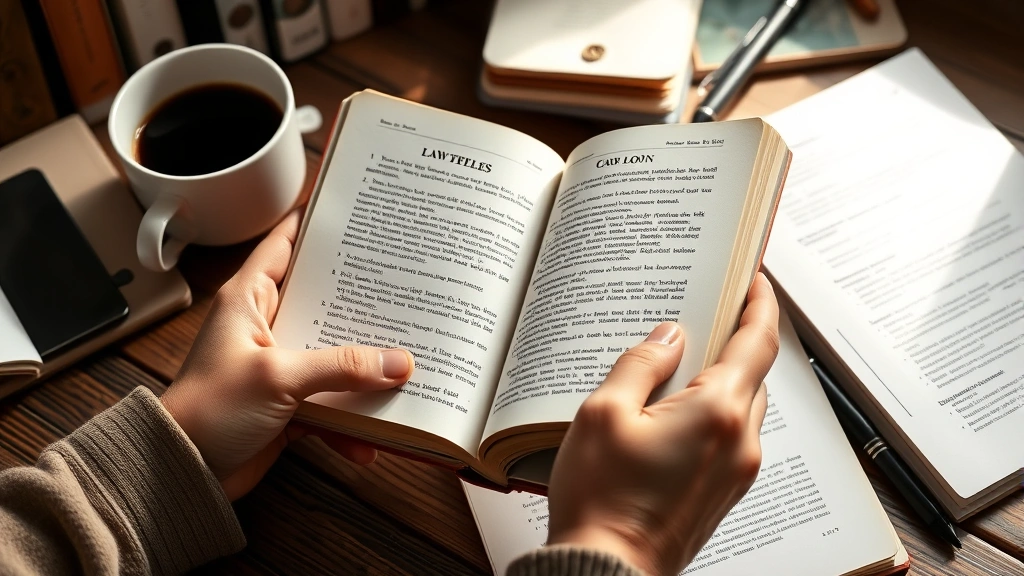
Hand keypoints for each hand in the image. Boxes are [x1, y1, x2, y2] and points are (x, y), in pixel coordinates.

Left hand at [160, 211, 414, 500]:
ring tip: (404, 368)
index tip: (356, 212)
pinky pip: (332, 402)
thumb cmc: (207, 411)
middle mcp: (266, 326)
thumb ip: (341, 366)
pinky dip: (351, 420)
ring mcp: (279, 366)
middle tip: (405, 288)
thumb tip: (399, 362)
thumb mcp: (277, 377)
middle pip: (323, 300)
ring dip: (365, 369)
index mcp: (249, 299)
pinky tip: (371, 438)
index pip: (284, 243)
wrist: (182, 471)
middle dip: (363, 302)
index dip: (316, 224)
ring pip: (334, 355)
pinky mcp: (288, 404)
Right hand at [546, 273, 778, 575]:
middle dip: (734, 338)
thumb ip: (641, 364)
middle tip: (704, 312)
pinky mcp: (724, 493)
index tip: (754, 278)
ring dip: (723, 378)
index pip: (757, 341)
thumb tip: (668, 334)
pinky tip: (674, 413)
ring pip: (742, 405)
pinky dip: (714, 412)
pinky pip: (731, 435)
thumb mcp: (604, 414)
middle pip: (753, 372)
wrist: (609, 571)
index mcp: (716, 412)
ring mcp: (737, 471)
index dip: (759, 303)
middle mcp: (739, 441)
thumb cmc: (602, 501)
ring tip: (680, 364)